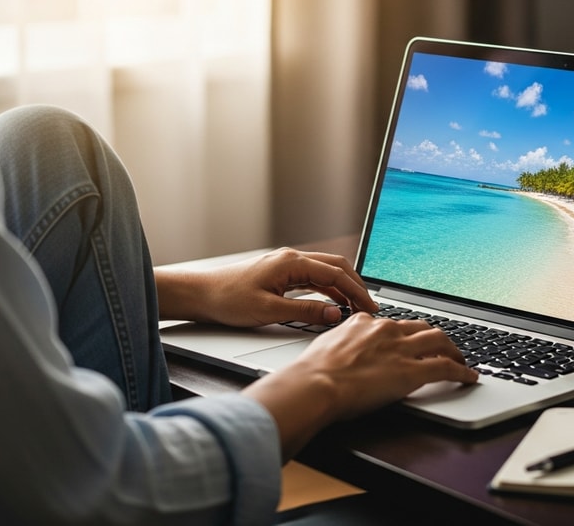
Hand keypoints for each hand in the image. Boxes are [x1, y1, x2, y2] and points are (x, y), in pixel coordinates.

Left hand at [155, 247, 378, 325]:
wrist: (201, 294)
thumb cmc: (228, 299)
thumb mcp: (269, 311)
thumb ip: (305, 312)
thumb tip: (335, 314)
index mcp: (291, 263)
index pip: (336, 274)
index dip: (357, 292)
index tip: (371, 308)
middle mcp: (292, 259)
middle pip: (336, 267)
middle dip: (357, 287)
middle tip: (371, 308)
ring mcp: (287, 265)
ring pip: (326, 272)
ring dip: (344, 288)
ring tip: (358, 308)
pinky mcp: (281, 274)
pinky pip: (313, 278)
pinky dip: (329, 290)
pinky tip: (335, 304)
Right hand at [242, 313, 478, 457]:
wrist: (316, 384)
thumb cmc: (313, 372)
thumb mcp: (325, 346)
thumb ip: (341, 344)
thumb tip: (340, 352)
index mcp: (364, 322)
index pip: (392, 324)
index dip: (404, 333)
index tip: (408, 340)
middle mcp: (386, 330)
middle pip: (422, 327)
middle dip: (435, 336)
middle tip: (443, 347)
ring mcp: (401, 349)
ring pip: (440, 341)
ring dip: (454, 350)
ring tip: (460, 360)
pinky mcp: (413, 371)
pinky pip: (446, 367)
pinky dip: (461, 371)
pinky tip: (468, 377)